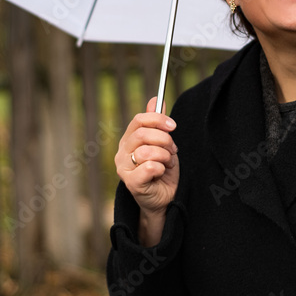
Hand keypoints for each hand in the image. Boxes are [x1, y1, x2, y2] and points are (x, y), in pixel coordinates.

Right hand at [115, 97, 178, 245]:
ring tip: (168, 163)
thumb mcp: (164, 143)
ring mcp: (123, 168)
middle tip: (173, 149)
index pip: (139, 120)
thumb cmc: (163, 170)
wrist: (167, 197)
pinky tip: (161, 174)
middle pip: (143, 134)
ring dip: (165, 156)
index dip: (158, 119)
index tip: (173, 125)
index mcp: (128, 140)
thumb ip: (158, 123)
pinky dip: (161, 168)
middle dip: (164, 140)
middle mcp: (122, 152)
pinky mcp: (130, 183)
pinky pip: (150, 167)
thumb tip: (155, 98)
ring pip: (147, 151)